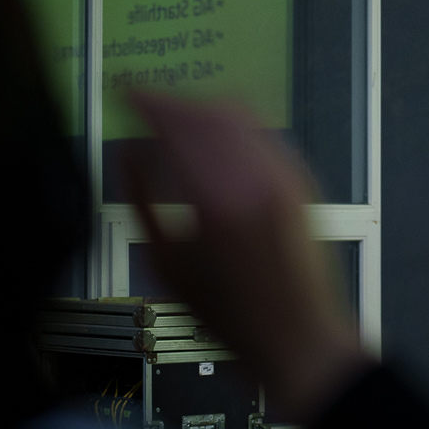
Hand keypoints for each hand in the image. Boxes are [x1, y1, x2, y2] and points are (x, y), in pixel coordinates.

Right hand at [123, 93, 371, 422]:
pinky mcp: (301, 182)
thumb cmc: (233, 316)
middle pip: (208, 108)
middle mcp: (255, 177)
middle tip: (148, 104)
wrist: (299, 337)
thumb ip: (141, 201)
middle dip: (174, 100)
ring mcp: (284, 176)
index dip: (146, 98)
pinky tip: (216, 141)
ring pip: (240, 115)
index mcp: (216, 197)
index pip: (177, 121)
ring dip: (204, 109)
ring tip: (179, 120)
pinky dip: (233, 127)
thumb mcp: (166, 266)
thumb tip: (128, 158)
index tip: (127, 90)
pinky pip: (263, 134)